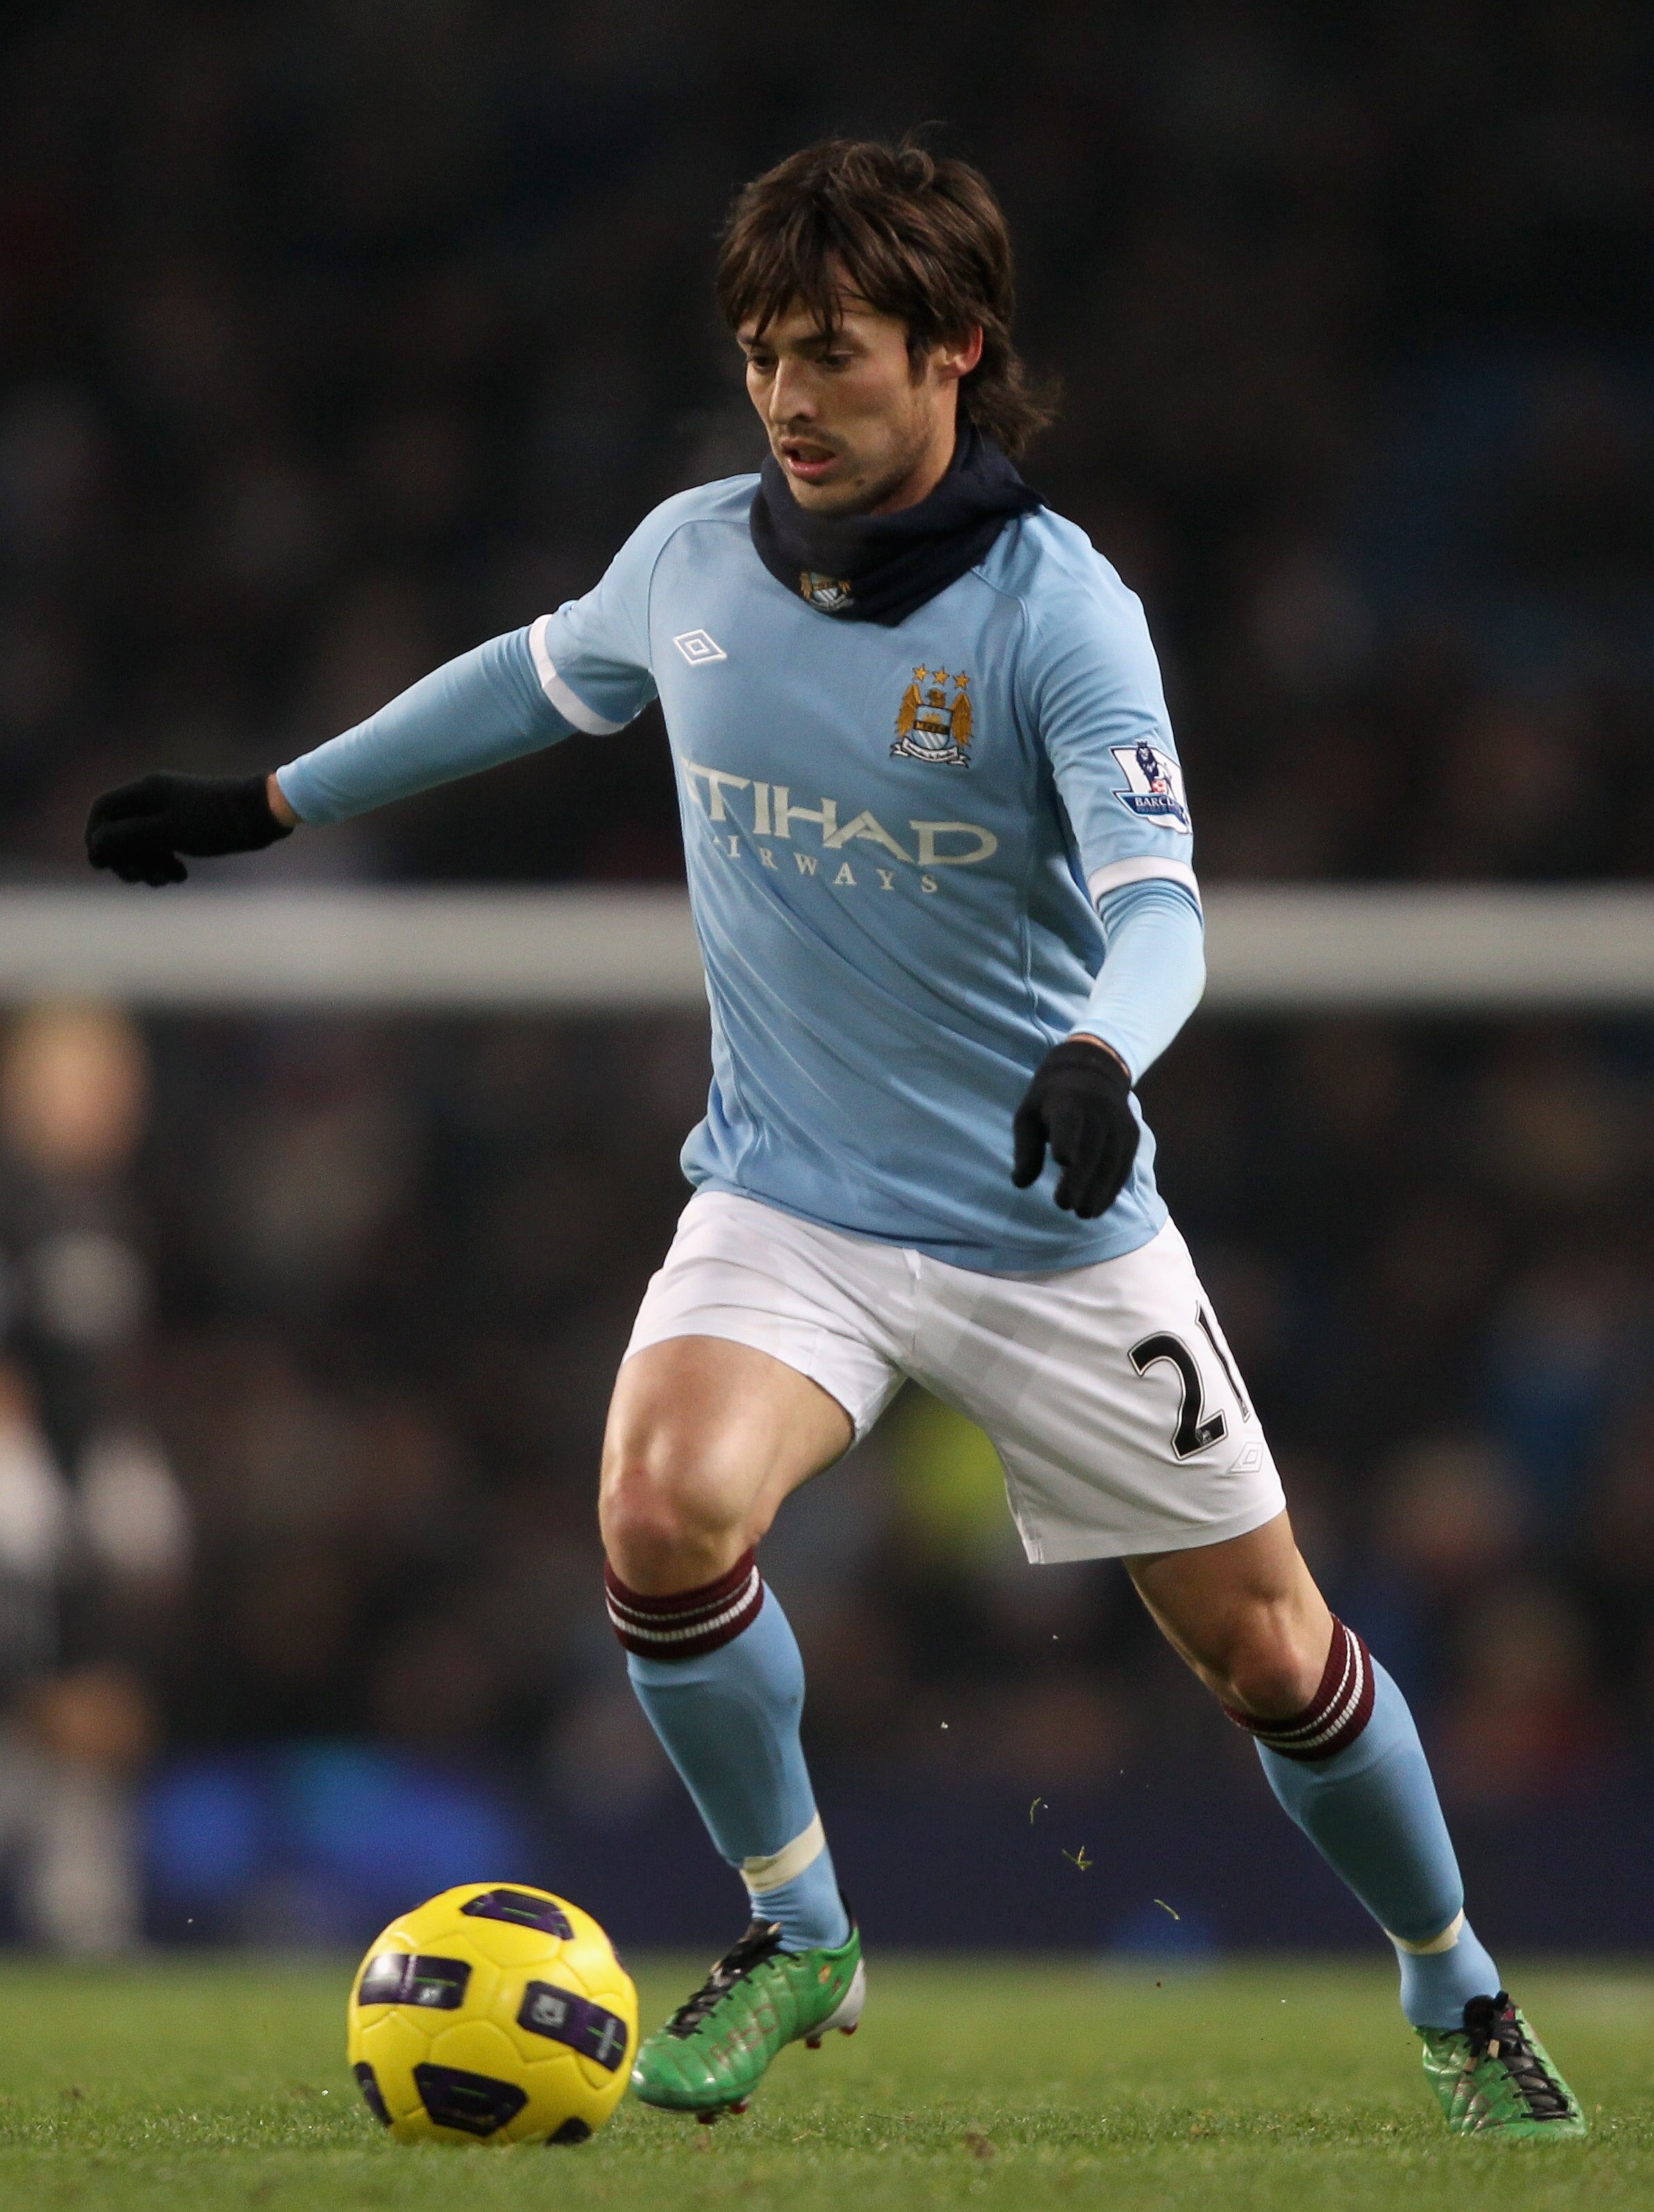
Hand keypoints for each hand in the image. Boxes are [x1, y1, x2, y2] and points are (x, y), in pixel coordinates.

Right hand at [85, 772, 291, 885]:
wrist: (263, 814)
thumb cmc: (216, 822)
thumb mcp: (167, 832)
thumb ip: (128, 837)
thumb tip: (95, 846)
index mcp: (146, 792)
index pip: (103, 810)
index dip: (97, 838)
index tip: (103, 866)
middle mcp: (155, 797)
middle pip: (121, 829)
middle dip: (126, 858)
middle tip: (140, 879)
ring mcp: (172, 811)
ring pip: (144, 842)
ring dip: (148, 865)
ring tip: (167, 880)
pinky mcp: (188, 825)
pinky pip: (165, 845)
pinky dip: (166, 862)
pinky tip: (181, 876)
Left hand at [1011, 1036, 1138, 1218]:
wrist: (1093, 1071)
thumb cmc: (1050, 1099)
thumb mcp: (1029, 1114)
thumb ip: (1025, 1148)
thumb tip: (1020, 1183)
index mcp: (1067, 1099)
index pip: (1068, 1119)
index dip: (1067, 1138)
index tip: (1062, 1161)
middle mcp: (1098, 1108)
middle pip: (1092, 1148)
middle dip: (1080, 1180)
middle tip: (1064, 1205)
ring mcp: (1119, 1121)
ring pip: (1111, 1161)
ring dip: (1098, 1190)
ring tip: (1082, 1213)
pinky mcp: (1131, 1135)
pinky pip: (1124, 1165)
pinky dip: (1112, 1188)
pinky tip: (1098, 1207)